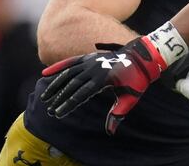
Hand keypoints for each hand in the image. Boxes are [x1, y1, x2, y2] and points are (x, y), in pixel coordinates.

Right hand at [40, 36, 165, 134]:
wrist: (143, 57)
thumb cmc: (138, 79)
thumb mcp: (131, 97)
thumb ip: (118, 113)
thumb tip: (110, 131)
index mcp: (104, 79)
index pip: (81, 94)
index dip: (69, 104)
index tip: (58, 114)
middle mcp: (95, 68)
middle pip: (72, 84)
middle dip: (60, 97)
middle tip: (49, 109)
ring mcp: (92, 61)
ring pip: (69, 73)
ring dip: (55, 84)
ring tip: (44, 96)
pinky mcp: (90, 56)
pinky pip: (71, 62)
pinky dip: (58, 66)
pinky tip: (45, 73)